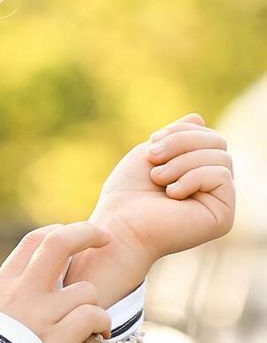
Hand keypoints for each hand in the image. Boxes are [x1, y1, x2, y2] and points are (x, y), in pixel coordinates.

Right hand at [0, 222, 113, 342]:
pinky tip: (100, 333)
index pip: (32, 242)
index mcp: (2, 285)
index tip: (71, 235)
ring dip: (93, 303)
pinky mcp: (57, 340)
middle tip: (104, 238)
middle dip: (87, 234)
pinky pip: (92, 317)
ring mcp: (41, 314)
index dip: (57, 232)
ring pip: (85, 290)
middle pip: (59, 245)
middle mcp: (23, 292)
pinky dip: (102, 323)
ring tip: (92, 317)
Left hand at [88, 112, 235, 266]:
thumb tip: (198, 117)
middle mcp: (212, 188)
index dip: (181, 131)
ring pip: (221, 157)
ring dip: (182, 162)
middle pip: (218, 142)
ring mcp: (220, 202)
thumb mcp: (151, 154)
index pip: (208, 135)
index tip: (152, 142)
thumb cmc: (127, 194)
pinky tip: (172, 194)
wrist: (119, 225)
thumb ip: (175, 137)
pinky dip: (192, 178)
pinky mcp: (223, 216)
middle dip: (181, 142)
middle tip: (152, 158)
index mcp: (197, 171)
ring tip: (157, 179)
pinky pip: (222, 176)